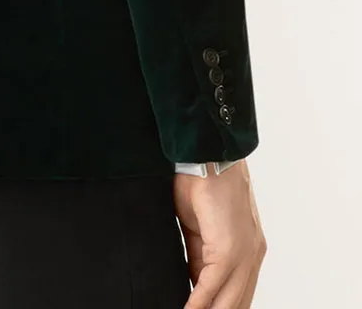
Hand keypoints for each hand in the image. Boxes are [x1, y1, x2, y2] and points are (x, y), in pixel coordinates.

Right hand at [174, 159, 265, 307]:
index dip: (220, 306)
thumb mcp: (200, 227)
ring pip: (228, 301)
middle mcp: (252, 254)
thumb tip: (194, 281)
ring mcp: (243, 253)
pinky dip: (197, 302)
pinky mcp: (228, 250)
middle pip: (237, 302)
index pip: (237, 292)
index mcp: (249, 248)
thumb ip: (201, 256)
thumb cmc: (202, 181)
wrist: (206, 154)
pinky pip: (211, 286)